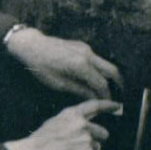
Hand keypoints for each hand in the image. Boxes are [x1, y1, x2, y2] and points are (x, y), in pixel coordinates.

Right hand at [5, 99, 121, 149]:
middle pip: (104, 133)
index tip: (118, 106)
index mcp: (74, 114)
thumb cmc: (40, 139)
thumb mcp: (56, 121)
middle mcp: (84, 126)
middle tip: (80, 144)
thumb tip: (87, 123)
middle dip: (96, 139)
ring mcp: (87, 142)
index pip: (97, 106)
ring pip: (98, 148)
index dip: (109, 106)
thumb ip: (74, 120)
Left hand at [6, 27, 122, 99]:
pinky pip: (97, 59)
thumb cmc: (41, 66)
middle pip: (112, 71)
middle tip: (118, 97)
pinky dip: (101, 70)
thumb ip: (79, 90)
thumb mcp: (58, 83)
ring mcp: (86, 49)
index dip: (107, 96)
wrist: (31, 45)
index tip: (110, 104)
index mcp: (81, 66)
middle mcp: (88, 55)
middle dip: (118, 85)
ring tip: (108, 89)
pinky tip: (96, 78)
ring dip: (110, 77)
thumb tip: (94, 98)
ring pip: (106, 64)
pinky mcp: (82, 46)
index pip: (102, 84)